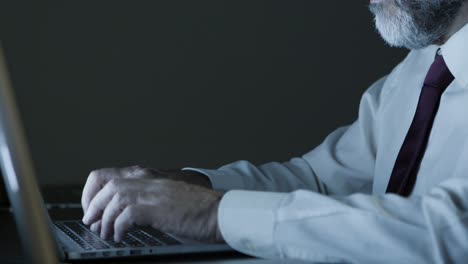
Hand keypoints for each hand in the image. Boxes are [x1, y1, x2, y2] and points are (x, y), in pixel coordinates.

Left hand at [81, 170, 223, 242]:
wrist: (217, 211)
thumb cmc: (195, 207)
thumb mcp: (164, 196)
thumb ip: (144, 197)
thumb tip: (122, 211)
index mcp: (146, 175)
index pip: (105, 175)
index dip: (92, 193)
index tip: (92, 209)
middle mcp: (145, 179)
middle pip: (104, 186)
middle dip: (93, 207)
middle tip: (94, 223)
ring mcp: (150, 191)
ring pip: (111, 200)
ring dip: (105, 220)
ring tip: (108, 233)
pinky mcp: (155, 207)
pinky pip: (124, 216)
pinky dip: (118, 228)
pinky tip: (121, 235)